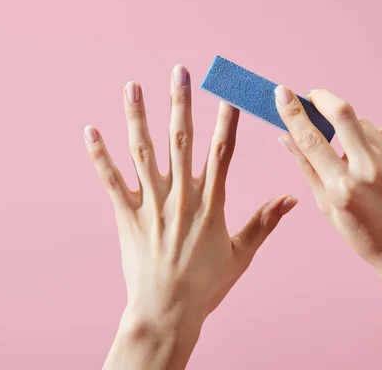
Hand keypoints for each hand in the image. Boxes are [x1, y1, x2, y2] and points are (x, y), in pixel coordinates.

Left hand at [85, 65, 296, 369]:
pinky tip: (90, 130)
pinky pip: (111, 180)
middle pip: (180, 140)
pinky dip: (99, 155)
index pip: (221, 152)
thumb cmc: (206, 285)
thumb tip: (291, 198)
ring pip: (143, 152)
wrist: (167, 311)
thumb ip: (265, 222)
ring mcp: (151, 205)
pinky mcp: (127, 216)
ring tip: (132, 85)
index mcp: (210, 204)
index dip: (225, 120)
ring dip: (137, 116)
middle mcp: (181, 197)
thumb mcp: (241, 254)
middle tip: (179, 71)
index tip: (227, 92)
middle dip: (180, 103)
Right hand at [275, 87, 381, 369]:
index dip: (293, 112)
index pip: (310, 139)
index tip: (282, 93)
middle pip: (343, 113)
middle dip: (323, 98)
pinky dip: (378, 143)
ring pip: (364, 125)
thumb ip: (306, 167)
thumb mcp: (327, 207)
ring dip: (353, 133)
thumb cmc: (365, 235)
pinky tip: (381, 166)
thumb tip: (284, 135)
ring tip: (358, 159)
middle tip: (314, 96)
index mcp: (342, 188)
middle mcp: (370, 171)